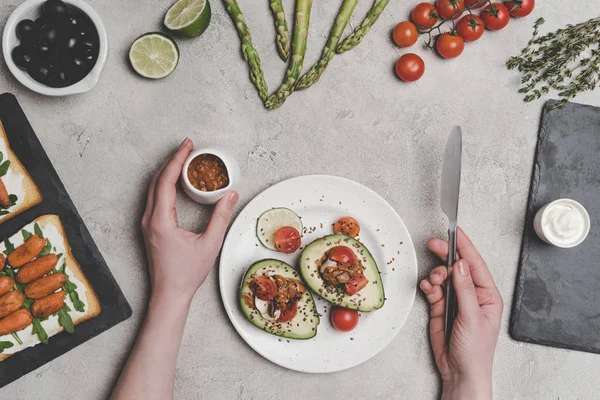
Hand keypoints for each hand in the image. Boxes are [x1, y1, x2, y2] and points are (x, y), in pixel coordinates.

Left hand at [141, 138, 238, 302]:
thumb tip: (231, 195)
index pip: (166, 181)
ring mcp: (146, 224)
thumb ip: (221, 217)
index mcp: (160, 220)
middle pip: (156, 180)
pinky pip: (154, 198)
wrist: (169, 294)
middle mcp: (149, 219)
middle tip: (188, 148)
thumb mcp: (209, 244)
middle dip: (172, 161)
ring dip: (167, 171)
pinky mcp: (150, 228)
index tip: (187, 146)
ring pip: (153, 188)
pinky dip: (164, 184)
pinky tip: (176, 182)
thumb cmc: (185, 274)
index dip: (177, 160)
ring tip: (183, 160)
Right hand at [420, 228, 502, 399]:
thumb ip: (465, 289)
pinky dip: (428, 285)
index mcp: (487, 295)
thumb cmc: (475, 351)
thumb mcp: (473, 317)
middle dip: (445, 255)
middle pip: (457, 266)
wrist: (460, 371)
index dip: (465, 247)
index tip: (455, 232)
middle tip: (434, 244)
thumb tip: (461, 265)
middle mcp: (472, 294)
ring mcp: (456, 300)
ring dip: (435, 274)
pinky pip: (432, 288)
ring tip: (434, 281)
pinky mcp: (441, 307)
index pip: (475, 264)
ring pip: (442, 276)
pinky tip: (427, 288)